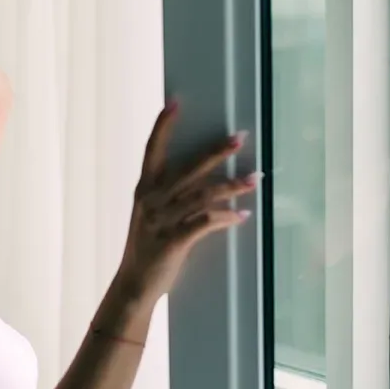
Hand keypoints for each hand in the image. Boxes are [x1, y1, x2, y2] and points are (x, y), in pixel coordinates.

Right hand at [116, 100, 259, 299]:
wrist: (134, 285)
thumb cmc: (147, 249)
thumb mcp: (151, 216)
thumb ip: (171, 197)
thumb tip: (207, 183)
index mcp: (144, 190)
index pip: (152, 150)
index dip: (162, 126)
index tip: (175, 103)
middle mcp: (151, 200)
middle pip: (188, 168)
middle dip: (216, 152)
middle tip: (240, 138)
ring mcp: (161, 220)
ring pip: (203, 195)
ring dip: (233, 186)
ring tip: (255, 179)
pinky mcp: (174, 241)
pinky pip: (205, 222)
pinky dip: (227, 217)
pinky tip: (242, 216)